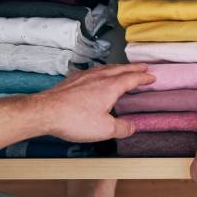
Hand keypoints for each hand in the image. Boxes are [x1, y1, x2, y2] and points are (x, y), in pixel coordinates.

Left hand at [28, 65, 155, 142]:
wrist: (45, 112)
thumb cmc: (75, 119)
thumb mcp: (105, 129)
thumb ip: (122, 128)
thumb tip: (132, 127)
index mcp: (110, 87)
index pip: (131, 79)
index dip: (143, 78)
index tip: (151, 77)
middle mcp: (98, 77)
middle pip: (120, 69)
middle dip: (133, 69)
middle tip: (143, 67)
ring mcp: (83, 77)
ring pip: (105, 68)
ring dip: (117, 68)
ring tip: (122, 69)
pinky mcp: (71, 81)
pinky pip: (92, 72)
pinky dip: (101, 71)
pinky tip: (96, 75)